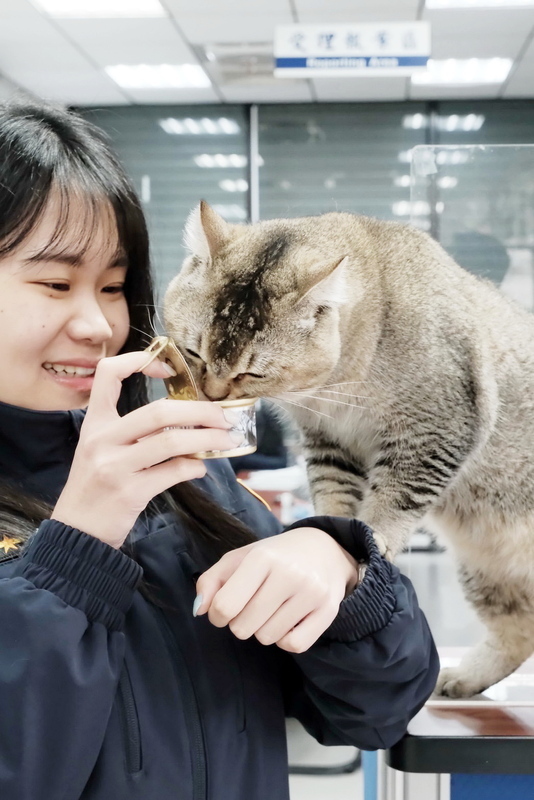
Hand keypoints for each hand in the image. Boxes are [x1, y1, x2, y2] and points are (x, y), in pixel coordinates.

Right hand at [52, 351, 237, 548]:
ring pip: (172, 441)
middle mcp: (102, 439)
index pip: (108, 373)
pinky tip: (201, 467)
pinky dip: (194, 467)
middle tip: (223, 418)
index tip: (168, 370)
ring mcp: (115, 466)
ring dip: (207, 439)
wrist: (77, 532)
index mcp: (95, 423)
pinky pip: (173, 472)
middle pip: (159, 411)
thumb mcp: (101, 449)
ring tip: (225, 441)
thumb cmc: (96, 486)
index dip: (138, 361)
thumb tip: (188, 418)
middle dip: (200, 411)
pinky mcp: (129, 492)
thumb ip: (134, 431)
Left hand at [194, 527, 359, 652]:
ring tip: (273, 608)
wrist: (324, 550)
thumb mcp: (239, 559)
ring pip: (267, 638)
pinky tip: (288, 620)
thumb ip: (211, 581)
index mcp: (262, 558)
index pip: (224, 605)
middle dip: (241, 622)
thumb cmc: (273, 557)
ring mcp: (311, 593)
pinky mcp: (328, 611)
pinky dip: (285, 639)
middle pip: (243, 627)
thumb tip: (199, 610)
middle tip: (252, 605)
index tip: (225, 607)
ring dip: (263, 629)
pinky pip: (294, 645)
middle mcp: (289, 573)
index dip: (217, 614)